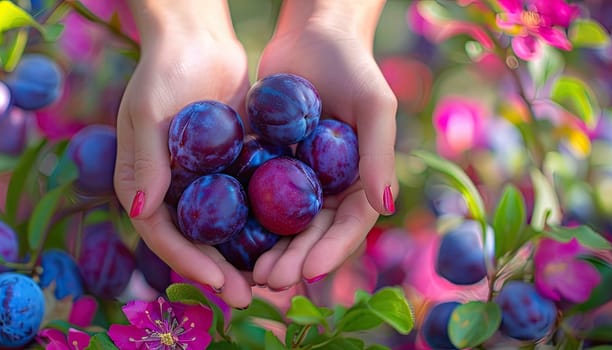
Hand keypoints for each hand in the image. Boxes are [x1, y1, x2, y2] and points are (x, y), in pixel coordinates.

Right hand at [114, 1, 253, 307]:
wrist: (197, 37)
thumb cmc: (164, 70)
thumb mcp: (148, 112)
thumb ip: (144, 162)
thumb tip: (139, 213)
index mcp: (143, 185)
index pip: (162, 235)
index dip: (188, 263)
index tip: (219, 282)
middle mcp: (172, 190)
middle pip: (195, 242)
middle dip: (221, 272)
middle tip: (251, 296)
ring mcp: (203, 181)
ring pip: (224, 231)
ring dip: (245, 256)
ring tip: (274, 280)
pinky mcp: (231, 168)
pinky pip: (247, 204)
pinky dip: (263, 224)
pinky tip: (289, 242)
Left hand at [252, 1, 398, 289]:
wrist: (312, 34)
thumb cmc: (352, 65)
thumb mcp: (374, 105)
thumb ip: (379, 153)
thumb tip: (386, 205)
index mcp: (362, 181)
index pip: (350, 226)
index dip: (331, 253)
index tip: (306, 271)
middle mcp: (331, 187)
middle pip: (314, 235)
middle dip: (293, 261)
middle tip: (267, 280)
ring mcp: (298, 180)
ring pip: (283, 226)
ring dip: (268, 251)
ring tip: (247, 272)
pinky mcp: (267, 166)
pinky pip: (255, 198)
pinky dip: (243, 221)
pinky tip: (225, 240)